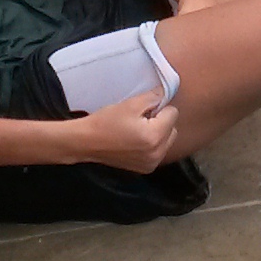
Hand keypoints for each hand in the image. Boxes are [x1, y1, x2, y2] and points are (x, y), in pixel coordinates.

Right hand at [62, 89, 176, 170]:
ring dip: (159, 134)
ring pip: (168, 141)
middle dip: (162, 122)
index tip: (144, 110)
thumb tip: (167, 92)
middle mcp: (157, 153)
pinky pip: (159, 152)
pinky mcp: (146, 168)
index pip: (173, 114)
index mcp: (155, 136)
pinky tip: (135, 141)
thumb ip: (153, 96)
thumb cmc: (106, 122)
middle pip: (173, 129)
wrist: (87, 142)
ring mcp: (152, 163)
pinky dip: (152, 146)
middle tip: (141, 119)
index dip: (159, 108)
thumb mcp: (131, 104)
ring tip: (137, 130)